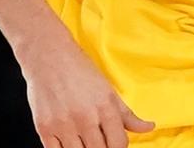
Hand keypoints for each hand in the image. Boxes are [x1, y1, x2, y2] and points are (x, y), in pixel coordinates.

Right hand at [19, 33, 154, 147]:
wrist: (47, 55)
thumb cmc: (78, 69)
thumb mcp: (108, 90)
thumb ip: (127, 114)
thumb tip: (148, 127)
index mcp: (105, 107)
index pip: (119, 144)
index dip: (118, 147)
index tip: (114, 144)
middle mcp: (85, 118)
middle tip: (99, 140)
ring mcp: (64, 125)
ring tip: (84, 139)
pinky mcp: (44, 128)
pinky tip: (69, 142)